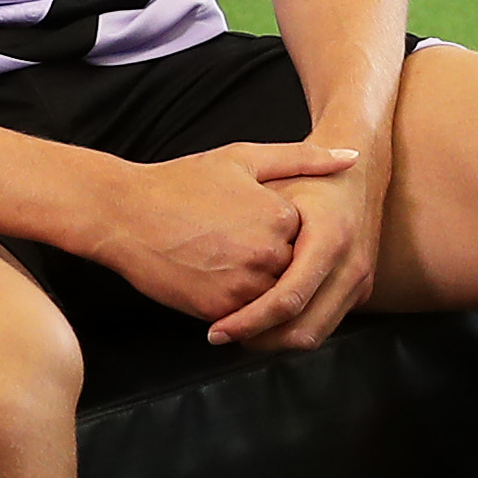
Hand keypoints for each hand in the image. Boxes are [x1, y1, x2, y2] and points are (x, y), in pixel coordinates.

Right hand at [95, 138, 348, 321]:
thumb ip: (304, 158)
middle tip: (240, 250)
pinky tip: (214, 282)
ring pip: (273, 299)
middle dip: (277, 266)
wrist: (124, 214)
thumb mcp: (243, 158)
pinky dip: (239, 309)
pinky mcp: (219, 311)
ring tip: (228, 267)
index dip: (288, 235)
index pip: (310, 239)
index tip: (261, 226)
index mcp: (281, 216)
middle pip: (294, 272)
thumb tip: (353, 157)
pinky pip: (247, 320)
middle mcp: (269, 254)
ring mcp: (245, 285)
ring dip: (261, 291)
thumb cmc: (183, 181)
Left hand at [206, 145, 386, 351]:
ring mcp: (359, 282)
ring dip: (273, 341)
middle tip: (221, 334)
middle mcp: (351, 266)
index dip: (248, 321)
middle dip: (258, 339)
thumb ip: (253, 220)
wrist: (361, 173)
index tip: (217, 330)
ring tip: (239, 331)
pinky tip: (264, 321)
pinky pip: (323, 325)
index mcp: (330, 239)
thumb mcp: (278, 183)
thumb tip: (219, 259)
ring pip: (313, 335)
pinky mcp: (359, 291)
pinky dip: (291, 330)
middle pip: (301, 329)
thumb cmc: (312, 178)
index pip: (287, 300)